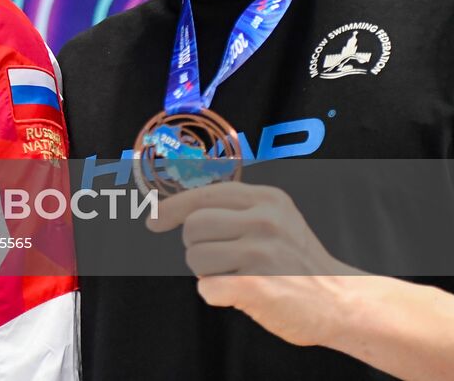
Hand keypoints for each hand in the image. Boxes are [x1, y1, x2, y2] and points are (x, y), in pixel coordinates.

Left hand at [149, 181, 352, 346]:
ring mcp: (262, 253)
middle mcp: (264, 220)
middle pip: (192, 227)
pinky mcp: (257, 286)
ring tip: (238, 275)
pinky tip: (241, 294)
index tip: (154, 220)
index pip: (202, 195)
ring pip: (195, 257)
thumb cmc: (299, 262)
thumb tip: (174, 208)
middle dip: (197, 246)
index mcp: (267, 199)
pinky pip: (207, 287)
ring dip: (208, 271)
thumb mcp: (277, 219)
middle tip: (224, 261)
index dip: (172, 208)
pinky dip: (216, 294)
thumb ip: (236, 209)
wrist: (343, 302)